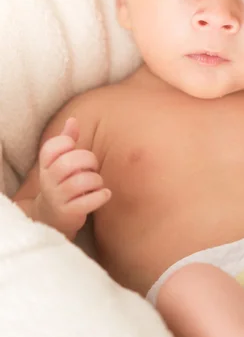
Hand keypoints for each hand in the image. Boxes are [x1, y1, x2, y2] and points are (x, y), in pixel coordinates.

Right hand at [35, 118, 110, 237]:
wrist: (52, 217)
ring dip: (96, 180)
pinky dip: (101, 195)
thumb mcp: (60, 161)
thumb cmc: (62, 182)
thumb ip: (67, 140)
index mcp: (45, 165)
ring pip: (80, 182)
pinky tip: (104, 194)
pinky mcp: (68, 213)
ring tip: (97, 183)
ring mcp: (57, 198)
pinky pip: (88, 201)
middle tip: (93, 167)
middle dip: (88, 161)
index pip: (51, 147)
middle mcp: (48, 181)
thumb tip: (73, 120)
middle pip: (69, 162)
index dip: (67, 144)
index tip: (74, 149)